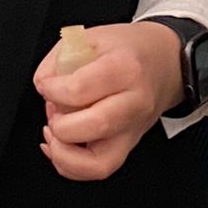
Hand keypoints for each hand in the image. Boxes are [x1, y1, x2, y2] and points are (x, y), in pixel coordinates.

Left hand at [33, 21, 183, 180]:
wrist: (165, 63)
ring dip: (64, 152)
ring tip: (56, 133)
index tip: (47, 85)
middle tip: (54, 108)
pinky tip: (61, 145)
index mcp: (125, 68)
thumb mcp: (91, 37)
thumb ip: (58, 60)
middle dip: (60, 122)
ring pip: (98, 163)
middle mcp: (134, 103)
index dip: (52, 90)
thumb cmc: (128, 50)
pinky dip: (71, 165)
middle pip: (94, 126)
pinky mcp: (128, 145)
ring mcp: (133, 129)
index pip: (79, 89)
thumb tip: (43, 86)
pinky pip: (99, 169)